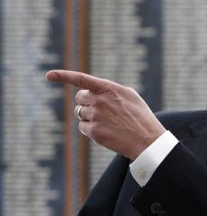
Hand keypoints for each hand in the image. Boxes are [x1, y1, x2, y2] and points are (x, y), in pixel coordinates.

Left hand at [46, 70, 165, 159]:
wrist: (147, 140)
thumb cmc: (140, 117)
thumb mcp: (130, 96)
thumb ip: (110, 90)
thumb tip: (93, 90)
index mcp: (109, 88)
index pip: (81, 79)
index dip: (63, 76)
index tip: (49, 75)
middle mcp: (100, 100)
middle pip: (80, 98)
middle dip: (87, 102)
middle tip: (101, 110)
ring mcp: (96, 116)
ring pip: (80, 113)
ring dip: (90, 116)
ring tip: (108, 122)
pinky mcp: (94, 131)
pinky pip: (82, 127)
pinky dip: (90, 129)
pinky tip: (106, 131)